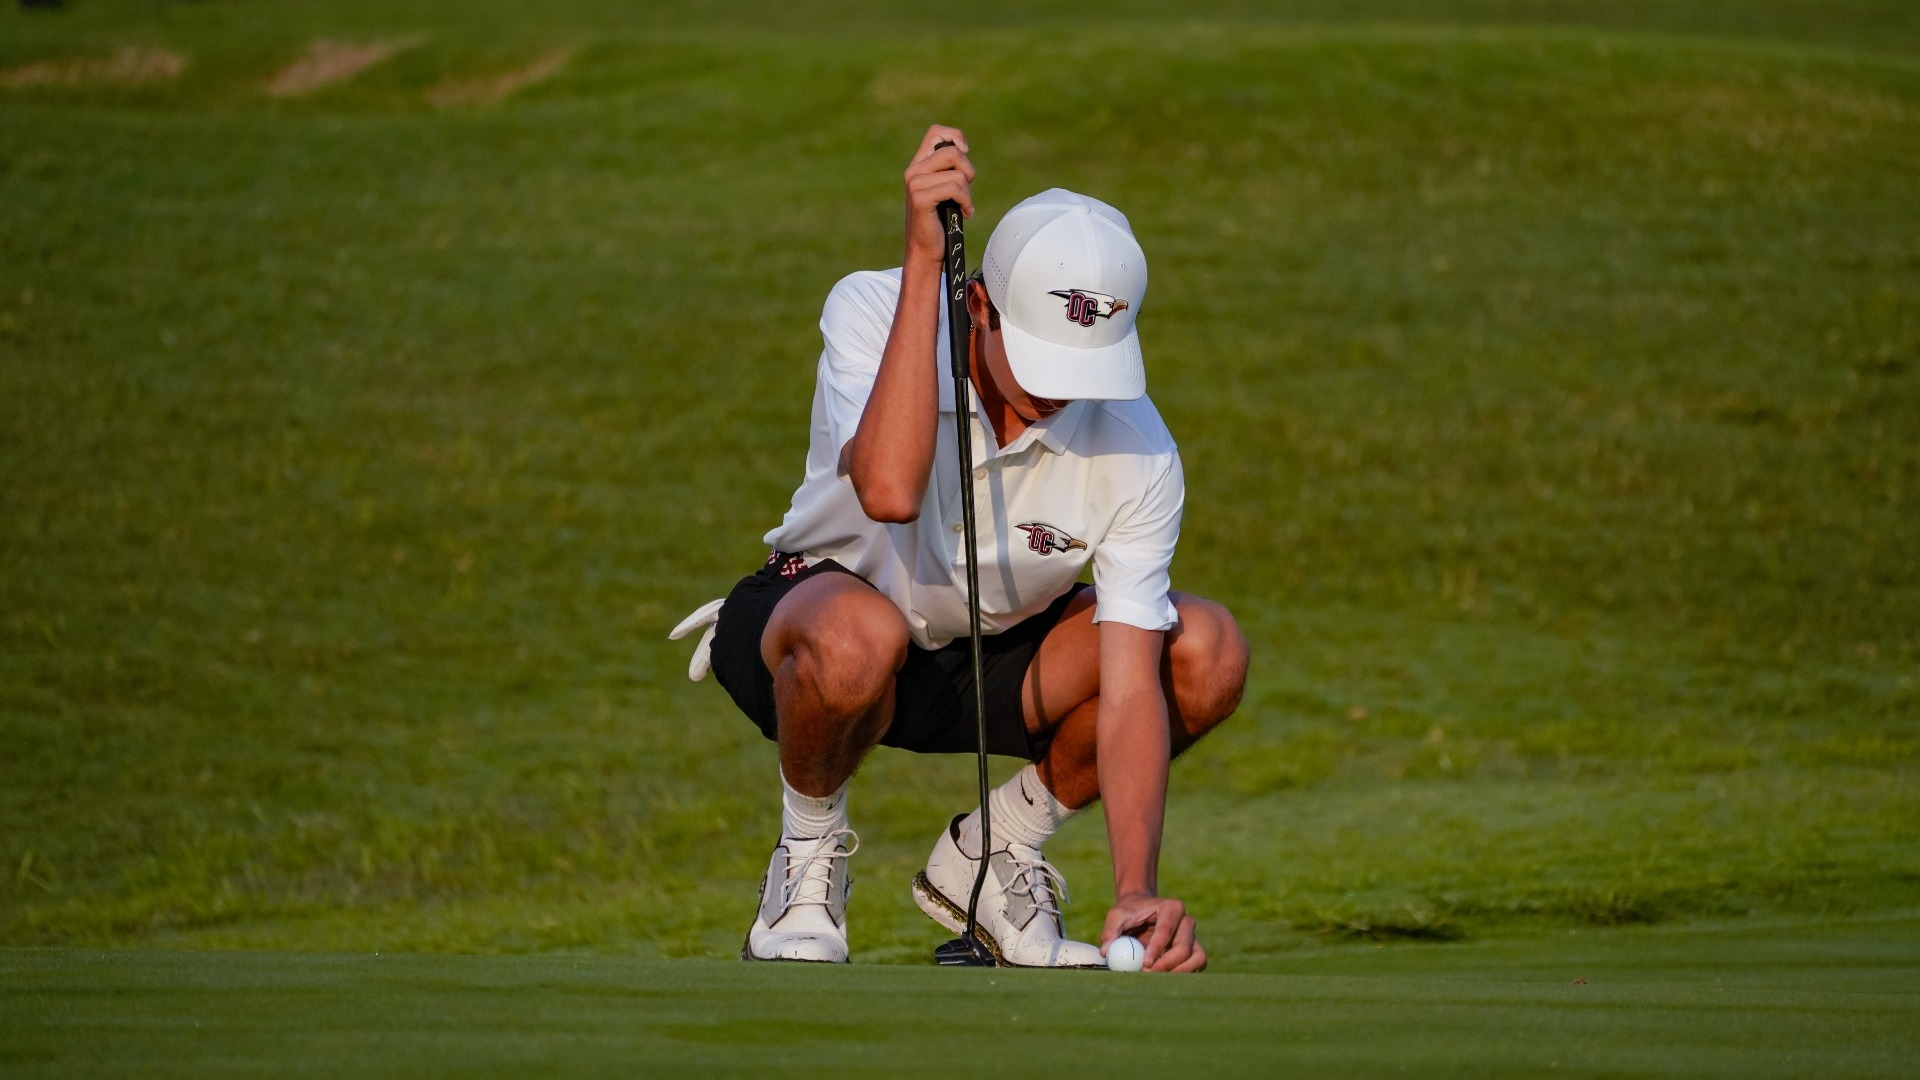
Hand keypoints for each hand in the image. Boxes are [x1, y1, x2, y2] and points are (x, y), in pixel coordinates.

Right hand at [901, 125, 973, 269]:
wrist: (926, 250)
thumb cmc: (939, 221)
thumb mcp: (945, 189)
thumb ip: (949, 169)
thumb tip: (963, 149)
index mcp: (918, 164)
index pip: (936, 132)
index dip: (956, 137)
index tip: (965, 154)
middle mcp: (913, 171)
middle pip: (953, 152)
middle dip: (968, 171)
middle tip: (966, 190)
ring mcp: (914, 183)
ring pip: (958, 175)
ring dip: (968, 193)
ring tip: (963, 206)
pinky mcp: (920, 198)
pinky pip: (955, 189)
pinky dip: (966, 202)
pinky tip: (965, 213)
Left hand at [1102, 893, 1207, 972]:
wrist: (1141, 912)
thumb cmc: (1129, 912)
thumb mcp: (1116, 916)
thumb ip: (1110, 931)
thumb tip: (1106, 952)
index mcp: (1171, 907)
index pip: (1167, 930)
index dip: (1157, 948)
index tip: (1145, 963)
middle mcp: (1186, 921)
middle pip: (1185, 947)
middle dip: (1167, 964)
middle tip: (1148, 974)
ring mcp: (1193, 937)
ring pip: (1198, 958)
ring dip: (1180, 972)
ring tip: (1157, 978)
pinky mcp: (1194, 950)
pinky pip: (1197, 965)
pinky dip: (1184, 974)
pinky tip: (1165, 977)